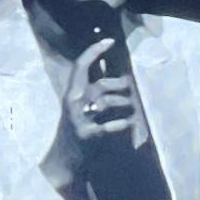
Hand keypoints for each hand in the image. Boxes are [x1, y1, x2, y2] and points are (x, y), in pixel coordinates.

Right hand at [40, 36, 137, 195]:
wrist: (67, 158)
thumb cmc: (79, 127)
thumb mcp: (80, 104)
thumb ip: (90, 86)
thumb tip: (106, 64)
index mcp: (71, 92)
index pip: (81, 65)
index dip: (94, 51)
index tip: (110, 41)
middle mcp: (73, 103)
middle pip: (100, 85)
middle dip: (119, 84)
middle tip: (129, 86)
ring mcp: (80, 119)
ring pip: (106, 102)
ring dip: (123, 102)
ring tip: (132, 107)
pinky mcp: (87, 135)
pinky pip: (108, 126)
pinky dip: (122, 124)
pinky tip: (129, 124)